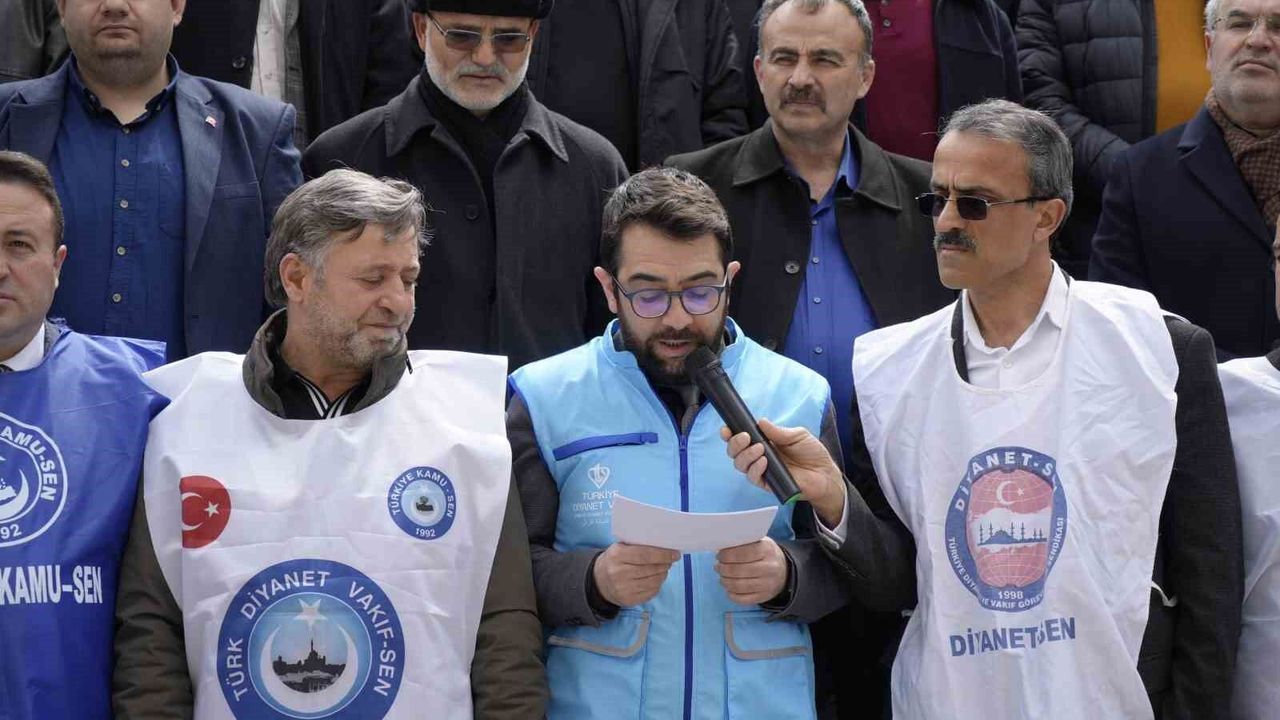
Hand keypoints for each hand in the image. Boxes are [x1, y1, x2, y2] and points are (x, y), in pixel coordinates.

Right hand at [593, 543, 680, 607]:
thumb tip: (664, 546)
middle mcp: (619, 573)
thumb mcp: (620, 547)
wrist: (599, 582)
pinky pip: (651, 592)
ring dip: (663, 574)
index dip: (663, 555)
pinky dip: (657, 585)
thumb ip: (638, 545)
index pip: (646, 555)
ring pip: (653, 581)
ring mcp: (624, 589)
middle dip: (665, 564)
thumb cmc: (614, 560)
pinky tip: (656, 579)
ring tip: (664, 568)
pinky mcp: (628, 600)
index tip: (675, 554)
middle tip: (671, 560)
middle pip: (651, 569)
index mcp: (617, 555)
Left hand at [715, 537, 787, 605]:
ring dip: (725, 581)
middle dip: (723, 569)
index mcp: (767, 550)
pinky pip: (743, 599)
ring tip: (721, 576)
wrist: (784, 571)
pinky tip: (728, 588)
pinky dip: (731, 594)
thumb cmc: (764, 554)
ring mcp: (768, 584)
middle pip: (738, 571)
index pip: (743, 553)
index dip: (727, 555)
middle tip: (718, 566)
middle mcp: (770, 568)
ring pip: (739, 586)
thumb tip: (721, 547)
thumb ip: (742, 542)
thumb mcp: (759, 542)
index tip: (719, 555)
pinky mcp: (764, 597)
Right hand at [721, 419, 844, 527]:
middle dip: (735, 443)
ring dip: (745, 455)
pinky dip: (755, 468)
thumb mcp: (797, 435)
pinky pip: (753, 477)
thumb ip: (778, 431)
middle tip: (745, 437)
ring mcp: (761, 470)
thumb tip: (760, 421)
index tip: (727, 429)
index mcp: (763, 441)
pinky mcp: (767, 483)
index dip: (730, 434)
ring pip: (740, 464)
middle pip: (735, 452)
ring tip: (760, 448)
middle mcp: (758, 456)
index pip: (741, 438)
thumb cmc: (812, 453)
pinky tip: (764, 461)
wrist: (825, 473)